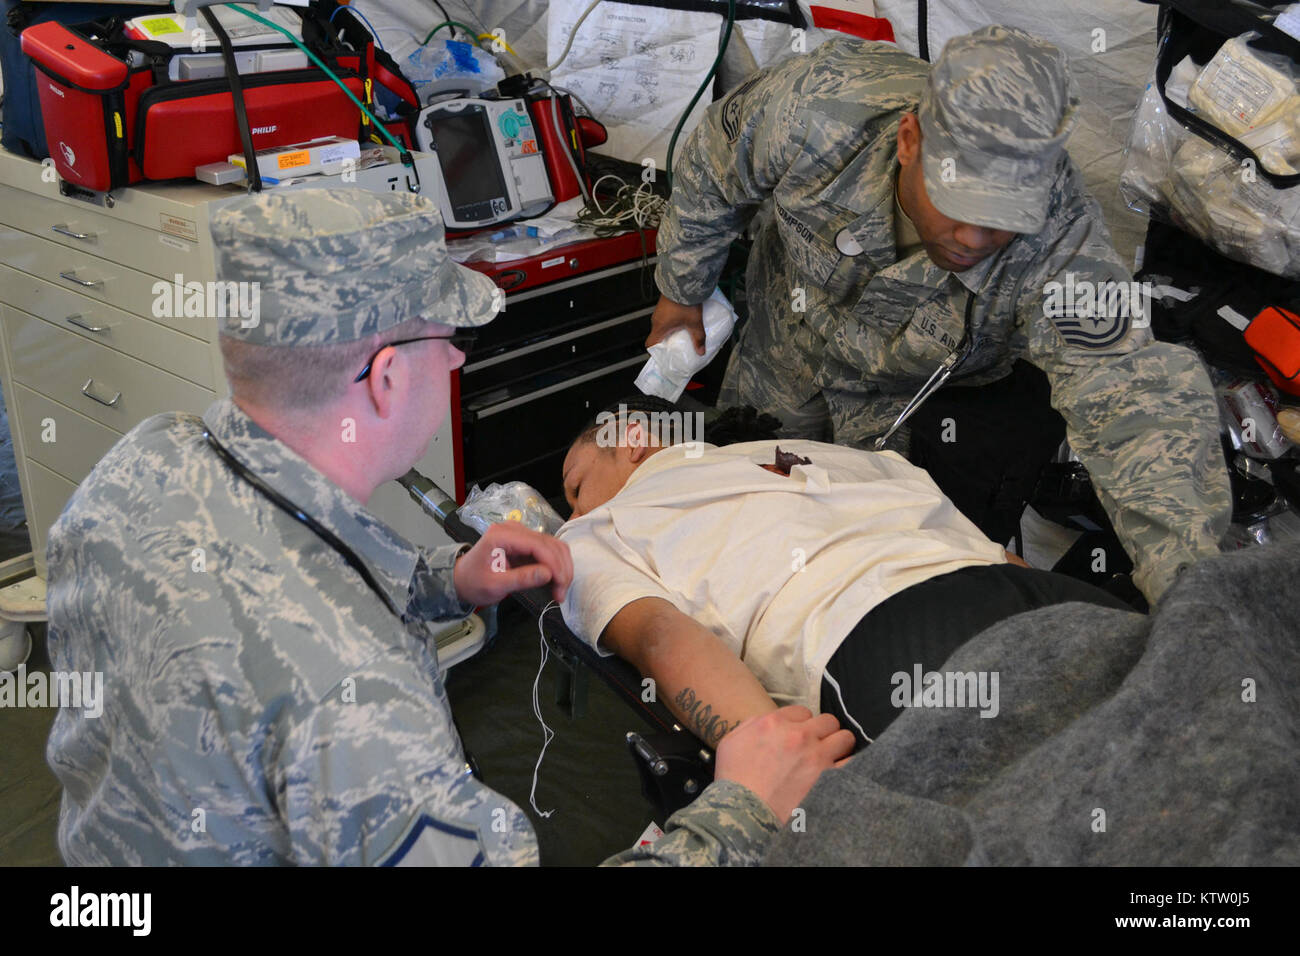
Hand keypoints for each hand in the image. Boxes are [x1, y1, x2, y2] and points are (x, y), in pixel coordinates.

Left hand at [452, 522, 573, 604]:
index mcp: (502, 535)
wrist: (462, 579)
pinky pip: (549, 550)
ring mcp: (521, 533)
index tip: (561, 585)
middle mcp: (514, 529)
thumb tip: (548, 574)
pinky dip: (556, 566)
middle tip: (561, 593)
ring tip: (559, 590)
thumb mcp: (494, 586)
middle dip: (560, 569)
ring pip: (554, 546)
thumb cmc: (473, 583)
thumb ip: (521, 579)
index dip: (554, 564)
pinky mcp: (526, 542)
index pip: (538, 545)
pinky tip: (555, 582)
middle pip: (550, 544)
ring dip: (561, 567)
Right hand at [647, 295, 705, 355]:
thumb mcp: (694, 323)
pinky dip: (672, 321)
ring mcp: (659, 311)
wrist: (683, 282)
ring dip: (670, 330)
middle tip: (677, 346)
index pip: (650, 344)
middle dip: (667, 342)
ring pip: (662, 326)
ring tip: (682, 332)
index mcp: (659, 327)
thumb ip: (698, 338)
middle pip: (657, 336)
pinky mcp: (664, 304)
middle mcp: (656, 319)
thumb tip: (701, 351)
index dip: (656, 352)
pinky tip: (683, 320)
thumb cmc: (684, 302)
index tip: (665, 355)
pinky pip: (665, 317)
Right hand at [714, 706, 854, 822]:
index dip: (801, 725)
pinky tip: (842, 774)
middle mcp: (799, 735)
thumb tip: (767, 721)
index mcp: (773, 723)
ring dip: (839, 747)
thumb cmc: (733, 781)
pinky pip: (853, 764)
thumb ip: (750, 725)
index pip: (802, 712)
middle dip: (823, 733)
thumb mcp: (730, 743)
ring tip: (833, 758)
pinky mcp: (830, 778)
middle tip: (817, 747)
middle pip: (828, 721)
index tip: (798, 738)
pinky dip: (850, 767)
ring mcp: (817, 756)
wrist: (743, 815)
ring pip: (845, 738)